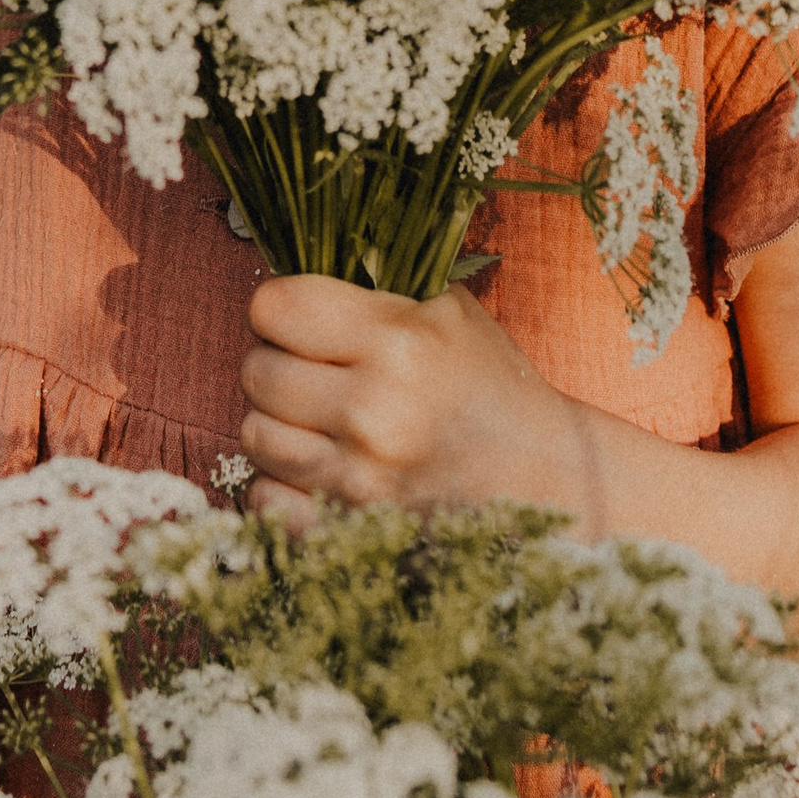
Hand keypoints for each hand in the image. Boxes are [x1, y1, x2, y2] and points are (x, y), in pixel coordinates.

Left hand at [239, 275, 599, 523]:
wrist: (545, 478)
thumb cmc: (492, 386)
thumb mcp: (449, 311)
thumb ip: (374, 288)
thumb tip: (298, 267)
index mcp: (398, 341)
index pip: (276, 307)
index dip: (279, 309)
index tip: (300, 321)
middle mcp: (373, 409)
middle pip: (256, 371)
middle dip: (277, 363)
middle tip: (312, 372)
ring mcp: (359, 478)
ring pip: (254, 434)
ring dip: (278, 424)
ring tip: (317, 420)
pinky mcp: (350, 530)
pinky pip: (265, 501)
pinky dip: (280, 486)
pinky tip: (314, 470)